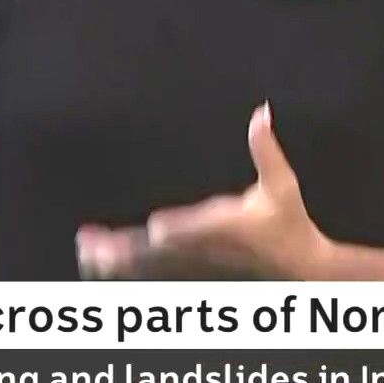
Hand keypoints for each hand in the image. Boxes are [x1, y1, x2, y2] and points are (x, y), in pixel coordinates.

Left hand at [75, 104, 330, 280]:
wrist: (296, 270)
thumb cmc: (288, 224)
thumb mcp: (282, 187)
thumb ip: (266, 151)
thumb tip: (261, 112)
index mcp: (225, 227)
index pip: (200, 230)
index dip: (182, 230)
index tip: (158, 229)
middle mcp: (203, 248)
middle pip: (163, 254)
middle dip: (130, 251)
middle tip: (97, 247)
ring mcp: (193, 262)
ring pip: (149, 266)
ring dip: (118, 259)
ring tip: (87, 251)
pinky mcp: (187, 268)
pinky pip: (149, 270)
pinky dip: (123, 265)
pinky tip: (95, 260)